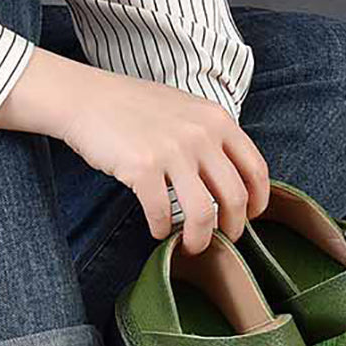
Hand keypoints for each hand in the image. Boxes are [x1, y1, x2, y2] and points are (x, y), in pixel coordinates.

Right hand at [0, 48, 269, 253]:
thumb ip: (211, 137)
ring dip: (199, 240)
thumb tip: (229, 179)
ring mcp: (172, 151)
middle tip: (223, 241)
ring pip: (202, 214)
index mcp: (217, 120)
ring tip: (191, 247)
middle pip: (234, 198)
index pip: (256, 169)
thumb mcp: (186, 110)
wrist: (87, 99)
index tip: (249, 217)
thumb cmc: (135, 108)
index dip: (258, 202)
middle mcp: (200, 135)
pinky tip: (158, 230)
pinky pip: (163, 214)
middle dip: (232, 228)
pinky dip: (162, 230)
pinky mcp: (142, 168)